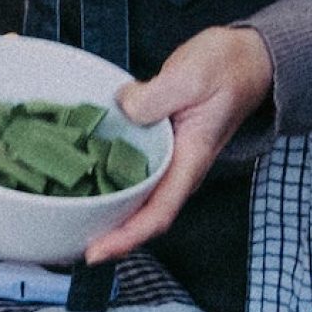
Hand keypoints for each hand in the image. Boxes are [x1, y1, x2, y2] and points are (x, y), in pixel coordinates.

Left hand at [82, 25, 275, 263]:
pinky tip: (79, 182)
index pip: (159, 213)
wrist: (245, 59)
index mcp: (190, 161)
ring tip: (67, 224)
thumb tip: (124, 109)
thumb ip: (157, 96)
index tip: (96, 252)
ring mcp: (167, 162)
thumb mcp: (191, 76)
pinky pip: (129, 175)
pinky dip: (105, 184)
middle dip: (108, 238)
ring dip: (104, 215)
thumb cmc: (225, 68)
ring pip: (134, 201)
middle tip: (66, 244)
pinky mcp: (156, 148)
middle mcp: (178, 170)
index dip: (126, 238)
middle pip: (141, 218)